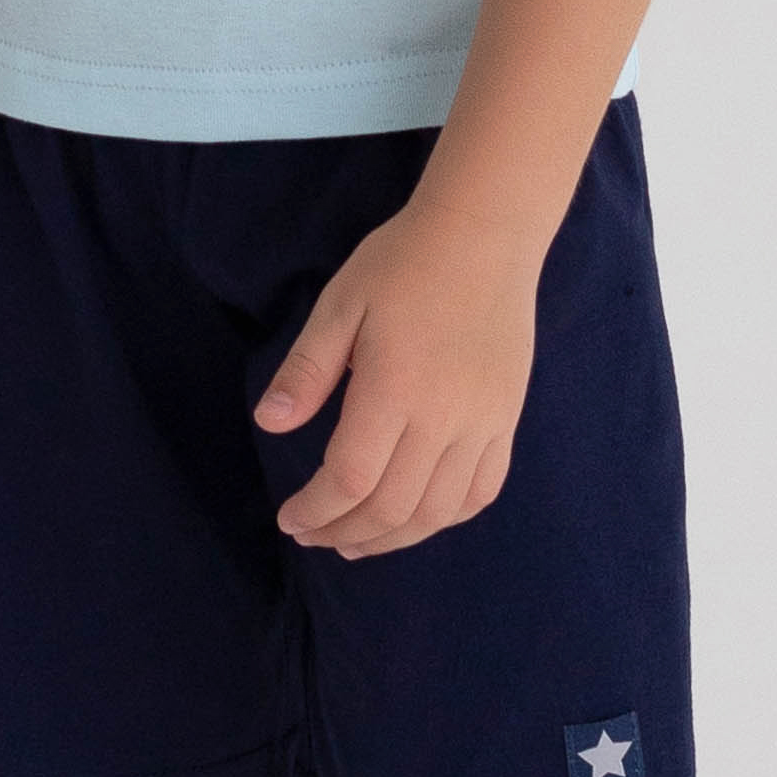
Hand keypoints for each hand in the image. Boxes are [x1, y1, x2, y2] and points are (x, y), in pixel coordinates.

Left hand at [252, 199, 538, 557]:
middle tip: (314, 535)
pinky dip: (446, 517)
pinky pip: (482, 489)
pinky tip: (417, 518)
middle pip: (393, 507)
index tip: (290, 519)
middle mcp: (444, 416)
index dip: (316, 511)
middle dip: (346, 533)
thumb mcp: (341, 304)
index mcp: (395, 388)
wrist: (486, 235)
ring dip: (394, 538)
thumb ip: (306, 370)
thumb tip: (269, 425)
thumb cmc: (403, 263)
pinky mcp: (506, 418)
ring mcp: (484, 421)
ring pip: (439, 511)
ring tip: (358, 542)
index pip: (351, 478)